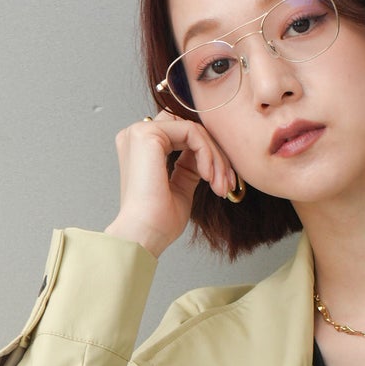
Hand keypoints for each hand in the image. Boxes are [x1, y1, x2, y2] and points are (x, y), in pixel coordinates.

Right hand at [105, 109, 239, 257]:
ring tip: (220, 186)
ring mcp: (140, 132)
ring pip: (194, 131)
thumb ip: (190, 166)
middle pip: (191, 130)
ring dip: (215, 158)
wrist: (144, 235)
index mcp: (141, 148)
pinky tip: (208, 177)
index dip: (210, 155)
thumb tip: (207, 155)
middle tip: (227, 185)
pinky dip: (207, 154)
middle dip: (217, 156)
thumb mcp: (181, 187)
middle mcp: (137, 135)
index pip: (184, 136)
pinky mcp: (147, 134)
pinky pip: (192, 132)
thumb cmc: (158, 221)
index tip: (224, 183)